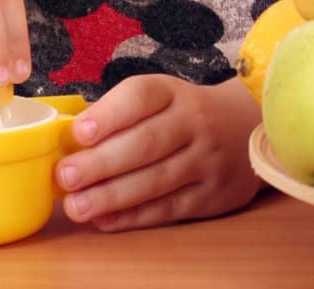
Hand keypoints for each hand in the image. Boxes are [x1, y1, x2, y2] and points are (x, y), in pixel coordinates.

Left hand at [56, 74, 263, 229]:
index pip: (142, 96)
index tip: (79, 132)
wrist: (247, 126)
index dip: (110, 114)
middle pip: (147, 143)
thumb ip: (120, 115)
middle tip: (66, 176)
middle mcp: (195, 122)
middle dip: (102, 162)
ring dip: (112, 196)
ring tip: (77, 206)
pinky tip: (105, 219)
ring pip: (157, 180)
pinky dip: (135, 216)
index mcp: (174, 93)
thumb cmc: (185, 114)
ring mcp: (207, 160)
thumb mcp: (162, 97)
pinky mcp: (214, 194)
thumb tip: (67, 143)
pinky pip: (170, 208)